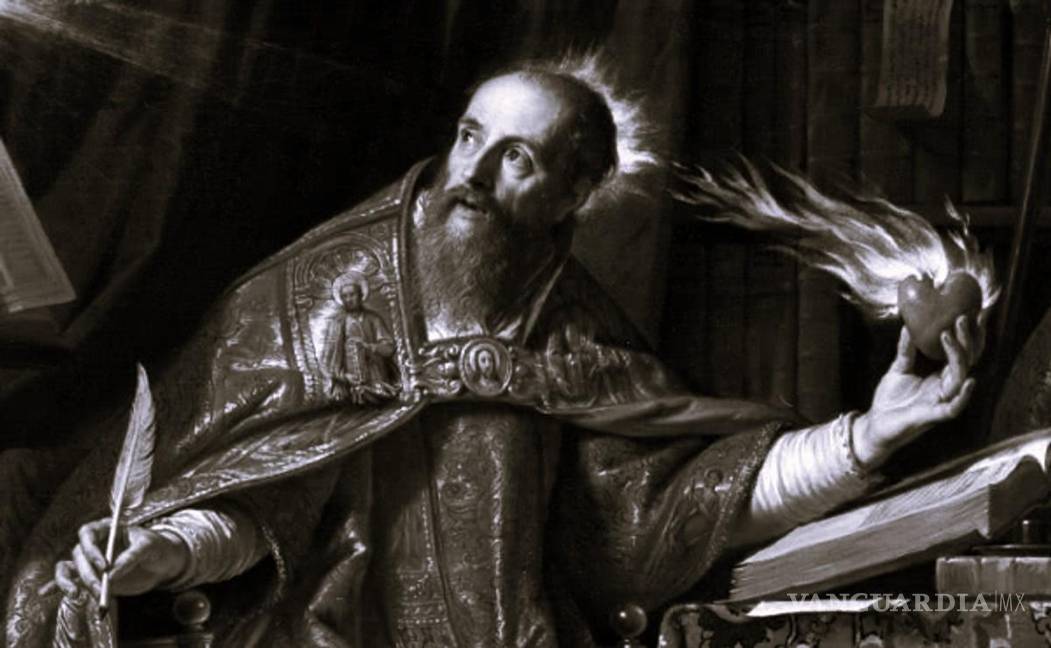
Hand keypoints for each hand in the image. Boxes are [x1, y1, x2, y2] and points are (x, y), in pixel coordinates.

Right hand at [51, 518, 188, 599]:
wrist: (161, 563)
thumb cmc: (156, 547)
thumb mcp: (149, 547)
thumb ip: (131, 557)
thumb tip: (111, 574)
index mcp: (106, 529)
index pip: (87, 533)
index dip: (91, 549)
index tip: (104, 566)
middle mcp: (94, 545)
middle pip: (78, 556)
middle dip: (88, 574)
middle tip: (102, 589)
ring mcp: (90, 562)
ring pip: (68, 569)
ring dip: (68, 582)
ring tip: (77, 596)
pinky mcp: (91, 577)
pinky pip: (70, 580)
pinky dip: (57, 586)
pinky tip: (45, 593)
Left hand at [853, 312, 987, 468]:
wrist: (875, 424)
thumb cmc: (891, 399)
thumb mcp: (899, 368)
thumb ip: (907, 349)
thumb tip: (909, 325)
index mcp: (941, 376)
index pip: (961, 353)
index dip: (967, 335)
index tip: (969, 312)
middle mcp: (946, 388)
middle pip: (966, 361)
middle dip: (967, 339)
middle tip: (961, 317)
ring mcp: (941, 402)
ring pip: (960, 378)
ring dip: (959, 356)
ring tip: (950, 334)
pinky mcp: (933, 417)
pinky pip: (953, 407)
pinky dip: (963, 396)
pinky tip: (969, 381)